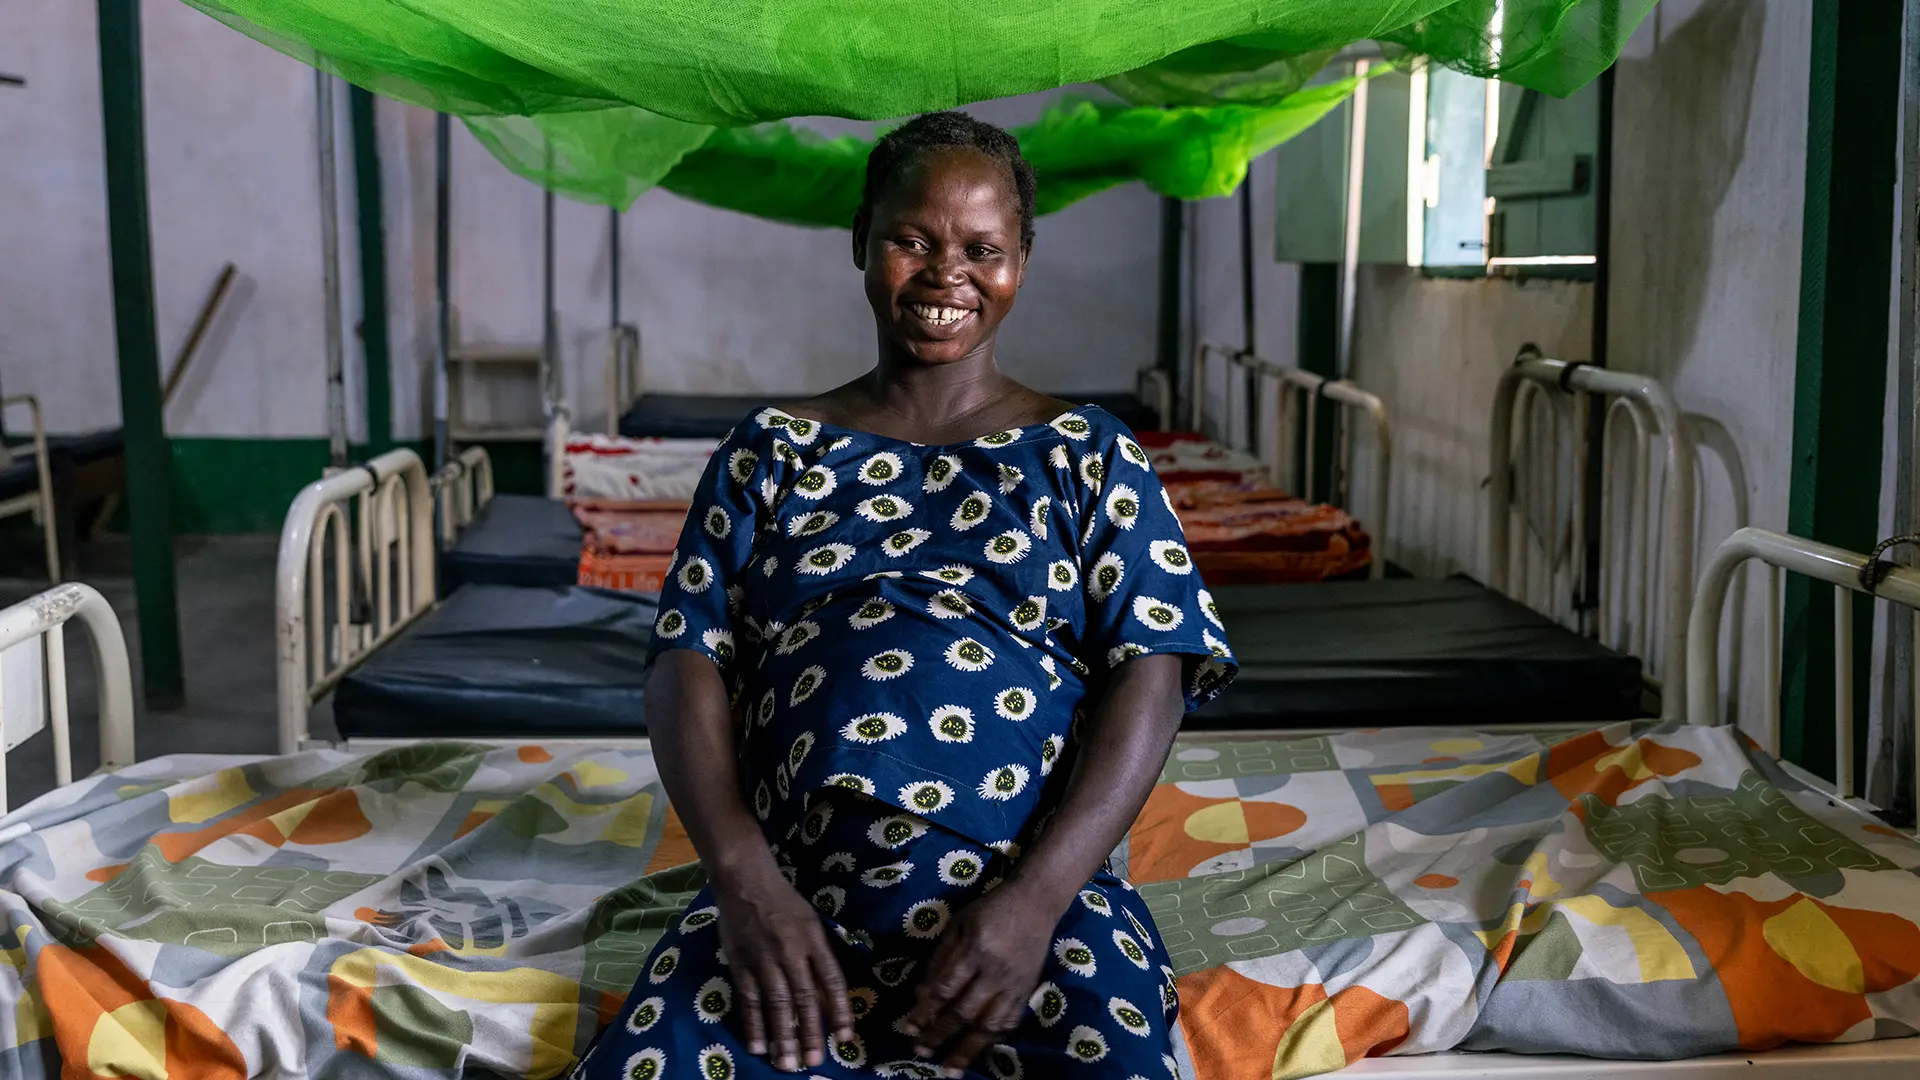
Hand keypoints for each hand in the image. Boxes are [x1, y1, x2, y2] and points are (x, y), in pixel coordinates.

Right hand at [711, 860, 854, 1071]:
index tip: (845, 1038)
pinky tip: (757, 1046)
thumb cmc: (784, 902)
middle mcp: (790, 951)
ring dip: (782, 1036)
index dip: (839, 1010)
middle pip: (803, 997)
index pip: (831, 980)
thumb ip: (819, 958)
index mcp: (813, 939)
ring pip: (775, 1003)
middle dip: (810, 1032)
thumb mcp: (811, 922)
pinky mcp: (740, 963)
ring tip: (786, 1063)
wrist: (745, 880)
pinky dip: (752, 1024)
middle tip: (814, 1061)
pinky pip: (748, 999)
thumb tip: (827, 997)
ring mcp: (763, 958)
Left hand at [900, 882, 1058, 1075]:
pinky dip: (993, 1040)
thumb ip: (939, 959)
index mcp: (975, 949)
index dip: (925, 1011)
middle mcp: (995, 971)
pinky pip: (1010, 1022)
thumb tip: (920, 996)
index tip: (908, 1028)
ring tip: (950, 1069)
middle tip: (920, 1051)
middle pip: (965, 1011)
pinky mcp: (1027, 991)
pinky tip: (978, 1052)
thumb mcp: (958, 924)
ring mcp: (1014, 984)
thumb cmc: (990, 909)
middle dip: (940, 1034)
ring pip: (990, 1024)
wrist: (1035, 902)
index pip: (944, 988)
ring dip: (967, 1050)